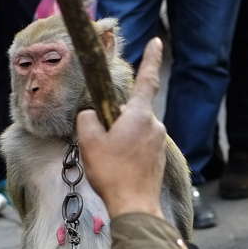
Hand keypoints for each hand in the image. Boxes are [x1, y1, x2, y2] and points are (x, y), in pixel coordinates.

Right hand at [77, 37, 166, 219]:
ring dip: (120, 139)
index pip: (147, 79)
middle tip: (102, 143)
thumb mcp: (88, 140)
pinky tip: (118, 169)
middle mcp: (155, 125)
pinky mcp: (158, 159)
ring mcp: (159, 143)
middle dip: (116, 120)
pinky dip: (127, 153)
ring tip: (109, 161)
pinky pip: (139, 147)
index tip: (157, 42)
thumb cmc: (112, 173)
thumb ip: (88, 119)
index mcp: (140, 115)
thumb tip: (92, 116)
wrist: (134, 207)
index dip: (151, 58)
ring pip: (134, 131)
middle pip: (132, 112)